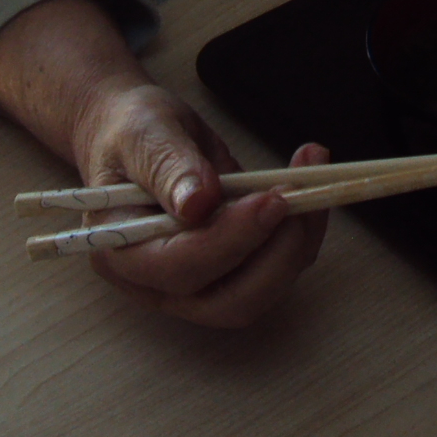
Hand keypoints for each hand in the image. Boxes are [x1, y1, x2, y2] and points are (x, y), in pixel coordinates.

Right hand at [70, 82, 330, 327]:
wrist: (136, 138)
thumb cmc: (131, 135)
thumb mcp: (143, 134)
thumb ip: (168, 168)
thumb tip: (198, 204)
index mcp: (123, 252)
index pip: (180, 268)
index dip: (230, 240)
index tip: (270, 199)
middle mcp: (159, 283)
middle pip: (227, 302)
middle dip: (276, 255)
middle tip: (301, 194)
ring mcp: (196, 284)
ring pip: (259, 294)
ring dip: (297, 243)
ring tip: (313, 178)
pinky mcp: (230, 270)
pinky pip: (274, 269)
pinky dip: (302, 233)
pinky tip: (311, 183)